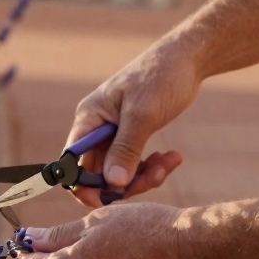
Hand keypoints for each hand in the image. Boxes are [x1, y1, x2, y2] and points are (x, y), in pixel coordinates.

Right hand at [67, 41, 198, 206]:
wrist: (186, 59)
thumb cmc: (160, 78)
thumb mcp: (143, 115)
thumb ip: (126, 149)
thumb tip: (113, 184)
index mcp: (89, 119)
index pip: (72, 162)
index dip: (85, 186)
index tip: (110, 199)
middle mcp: (96, 128)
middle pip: (97, 172)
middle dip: (125, 182)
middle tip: (156, 176)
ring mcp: (114, 133)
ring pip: (118, 171)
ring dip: (143, 175)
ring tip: (169, 163)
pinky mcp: (131, 136)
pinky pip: (134, 163)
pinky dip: (151, 166)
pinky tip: (171, 157)